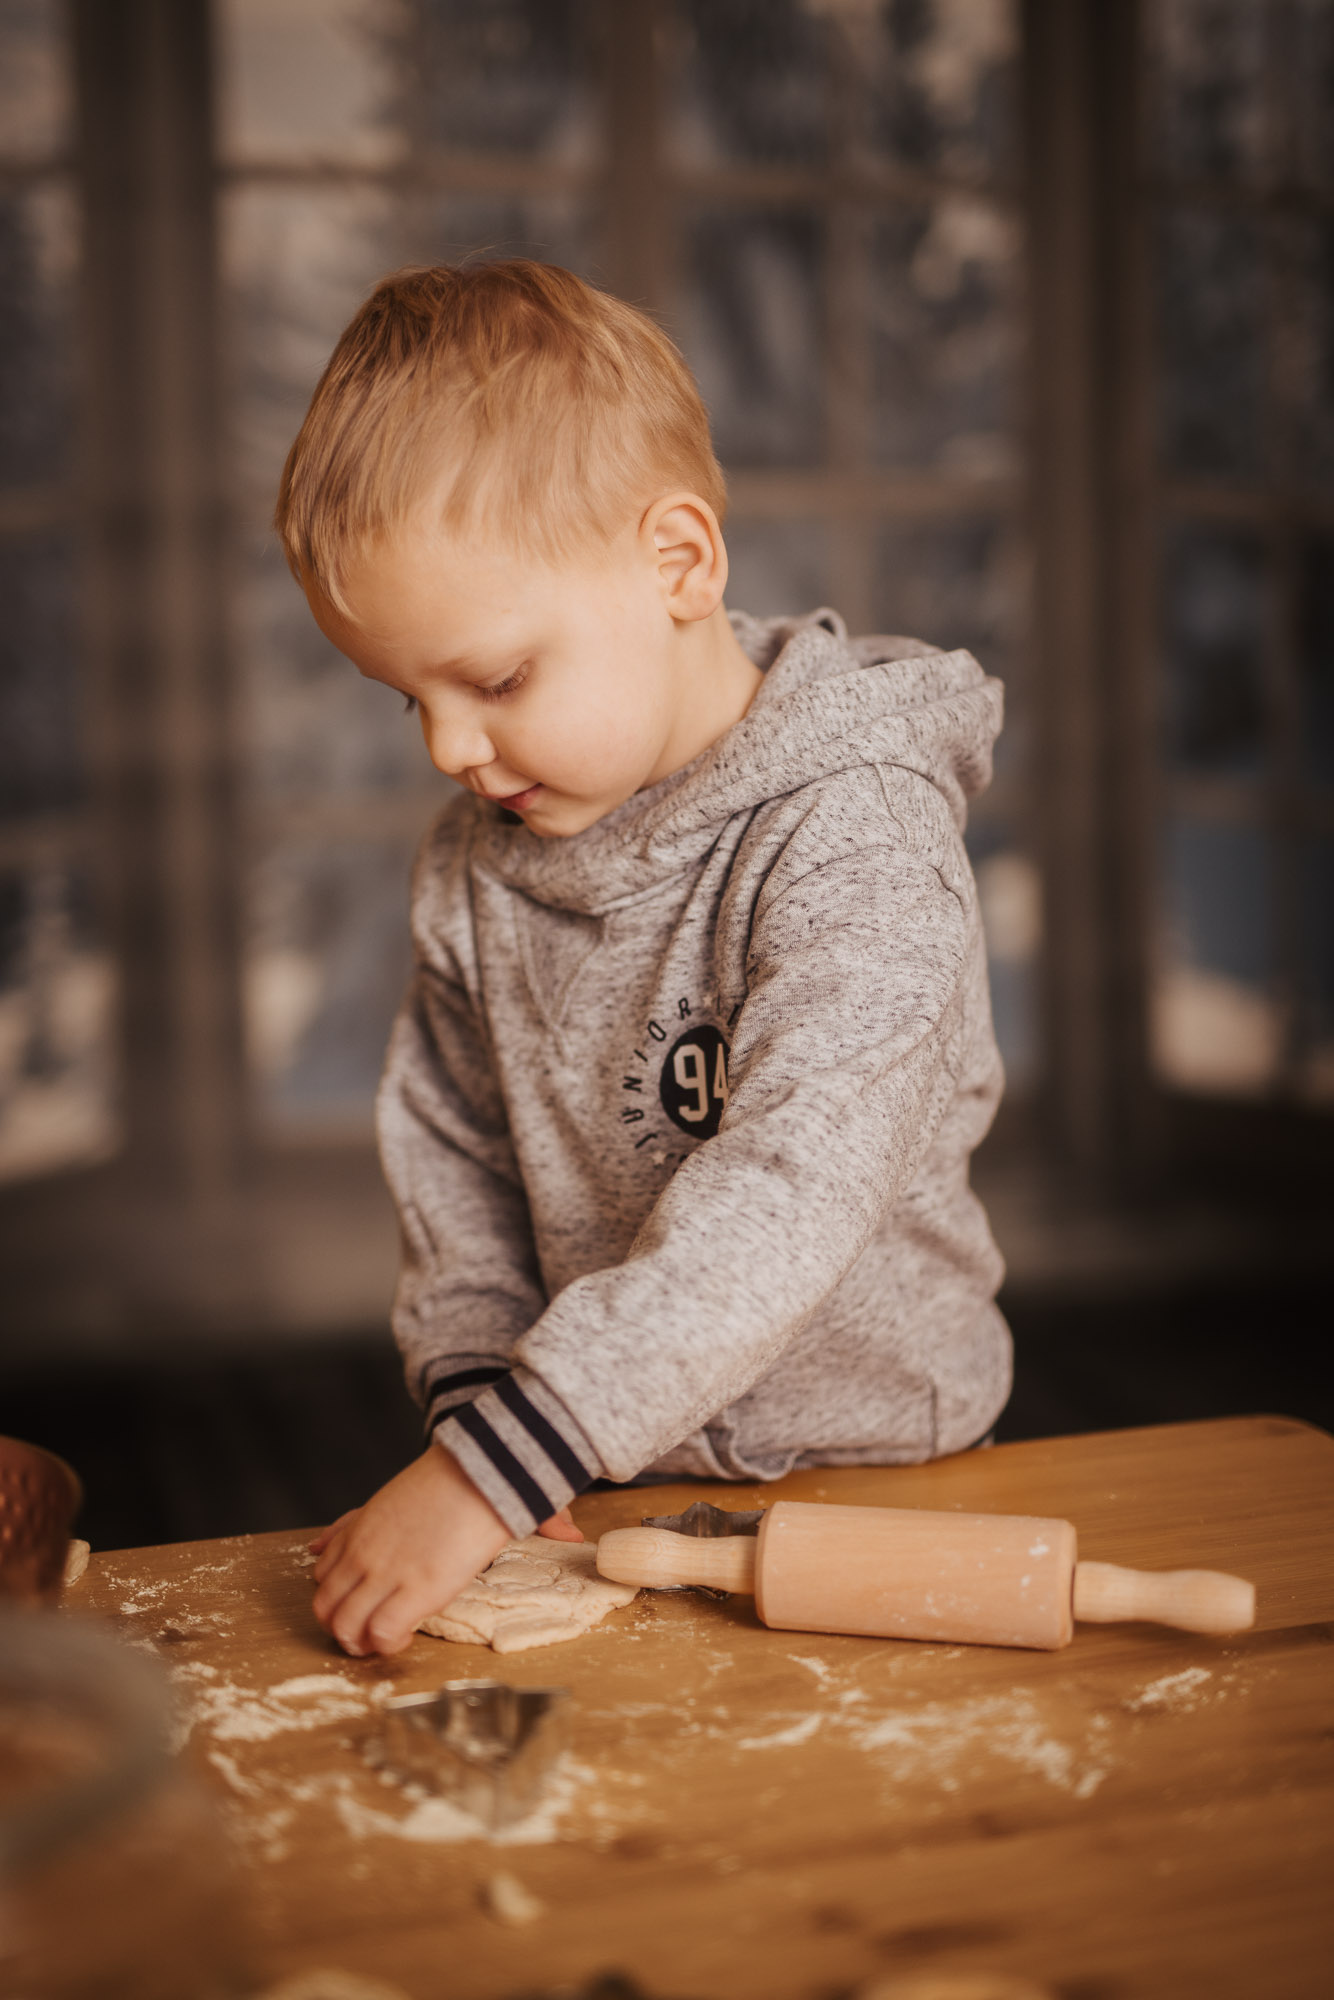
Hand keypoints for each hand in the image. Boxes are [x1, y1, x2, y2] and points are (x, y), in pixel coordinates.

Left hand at [307, 1447, 581, 1655]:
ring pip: (342, 1625)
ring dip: (359, 1641)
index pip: (325, 1561)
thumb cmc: (469, 1474)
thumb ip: (453, 1506)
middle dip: (340, 1624)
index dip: (335, 1586)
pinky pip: (379, 1634)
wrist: (485, 1470)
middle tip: (366, 1631)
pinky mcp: (412, 1593)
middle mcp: (365, 1550)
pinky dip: (386, 1645)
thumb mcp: (437, 1488)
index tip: (355, 1595)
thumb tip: (500, 1516)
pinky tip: (406, 1637)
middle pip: (324, 1601)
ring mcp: (384, 1572)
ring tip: (383, 1641)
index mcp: (368, 1523)